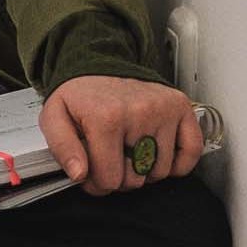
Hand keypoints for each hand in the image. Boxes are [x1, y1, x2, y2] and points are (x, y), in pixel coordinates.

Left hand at [40, 75, 205, 196]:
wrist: (99, 64)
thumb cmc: (80, 96)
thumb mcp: (55, 117)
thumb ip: (62, 148)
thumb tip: (79, 174)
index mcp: (106, 118)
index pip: (109, 179)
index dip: (97, 183)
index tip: (91, 170)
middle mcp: (140, 113)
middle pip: (136, 179)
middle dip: (119, 177)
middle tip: (110, 159)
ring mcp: (164, 110)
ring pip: (160, 171)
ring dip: (144, 170)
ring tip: (129, 151)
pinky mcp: (181, 108)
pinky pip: (191, 152)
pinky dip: (178, 163)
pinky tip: (158, 155)